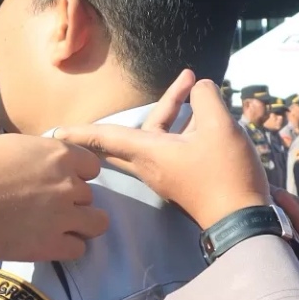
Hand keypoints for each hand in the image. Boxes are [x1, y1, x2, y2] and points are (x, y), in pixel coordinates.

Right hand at [0, 134, 108, 262]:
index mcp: (58, 154)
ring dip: (79, 225)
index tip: (57, 182)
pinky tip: (45, 244)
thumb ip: (35, 156)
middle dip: (71, 201)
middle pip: (89, 196)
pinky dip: (66, 247)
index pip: (91, 166)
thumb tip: (36, 164)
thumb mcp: (10, 147)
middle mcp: (67, 184)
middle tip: (45, 208)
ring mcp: (63, 216)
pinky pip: (78, 249)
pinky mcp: (51, 245)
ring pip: (96, 223)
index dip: (76, 175)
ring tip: (54, 228)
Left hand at [54, 72, 266, 228]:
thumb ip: (206, 99)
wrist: (243, 220)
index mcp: (150, 153)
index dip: (81, 131)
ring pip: (164, 137)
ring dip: (182, 112)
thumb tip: (200, 89)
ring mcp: (168, 175)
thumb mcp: (220, 126)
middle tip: (187, 79)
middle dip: (167, 102)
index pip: (106, 138)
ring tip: (203, 88)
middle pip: (144, 130)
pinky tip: (209, 118)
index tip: (55, 132)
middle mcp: (152, 165)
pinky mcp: (184, 181)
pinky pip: (178, 148)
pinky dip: (189, 129)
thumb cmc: (224, 173)